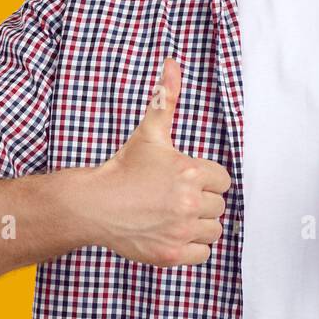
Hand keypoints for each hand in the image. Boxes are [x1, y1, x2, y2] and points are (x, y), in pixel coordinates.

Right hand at [87, 56, 230, 266]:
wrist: (95, 204)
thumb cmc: (123, 168)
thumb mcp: (149, 131)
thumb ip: (166, 97)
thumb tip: (172, 63)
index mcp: (191, 172)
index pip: (223, 180)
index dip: (206, 179)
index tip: (187, 179)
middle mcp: (189, 203)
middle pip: (219, 205)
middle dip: (202, 201)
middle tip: (176, 197)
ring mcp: (181, 231)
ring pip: (213, 230)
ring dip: (200, 224)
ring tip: (176, 215)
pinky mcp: (171, 255)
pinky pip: (203, 254)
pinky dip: (193, 247)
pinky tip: (174, 233)